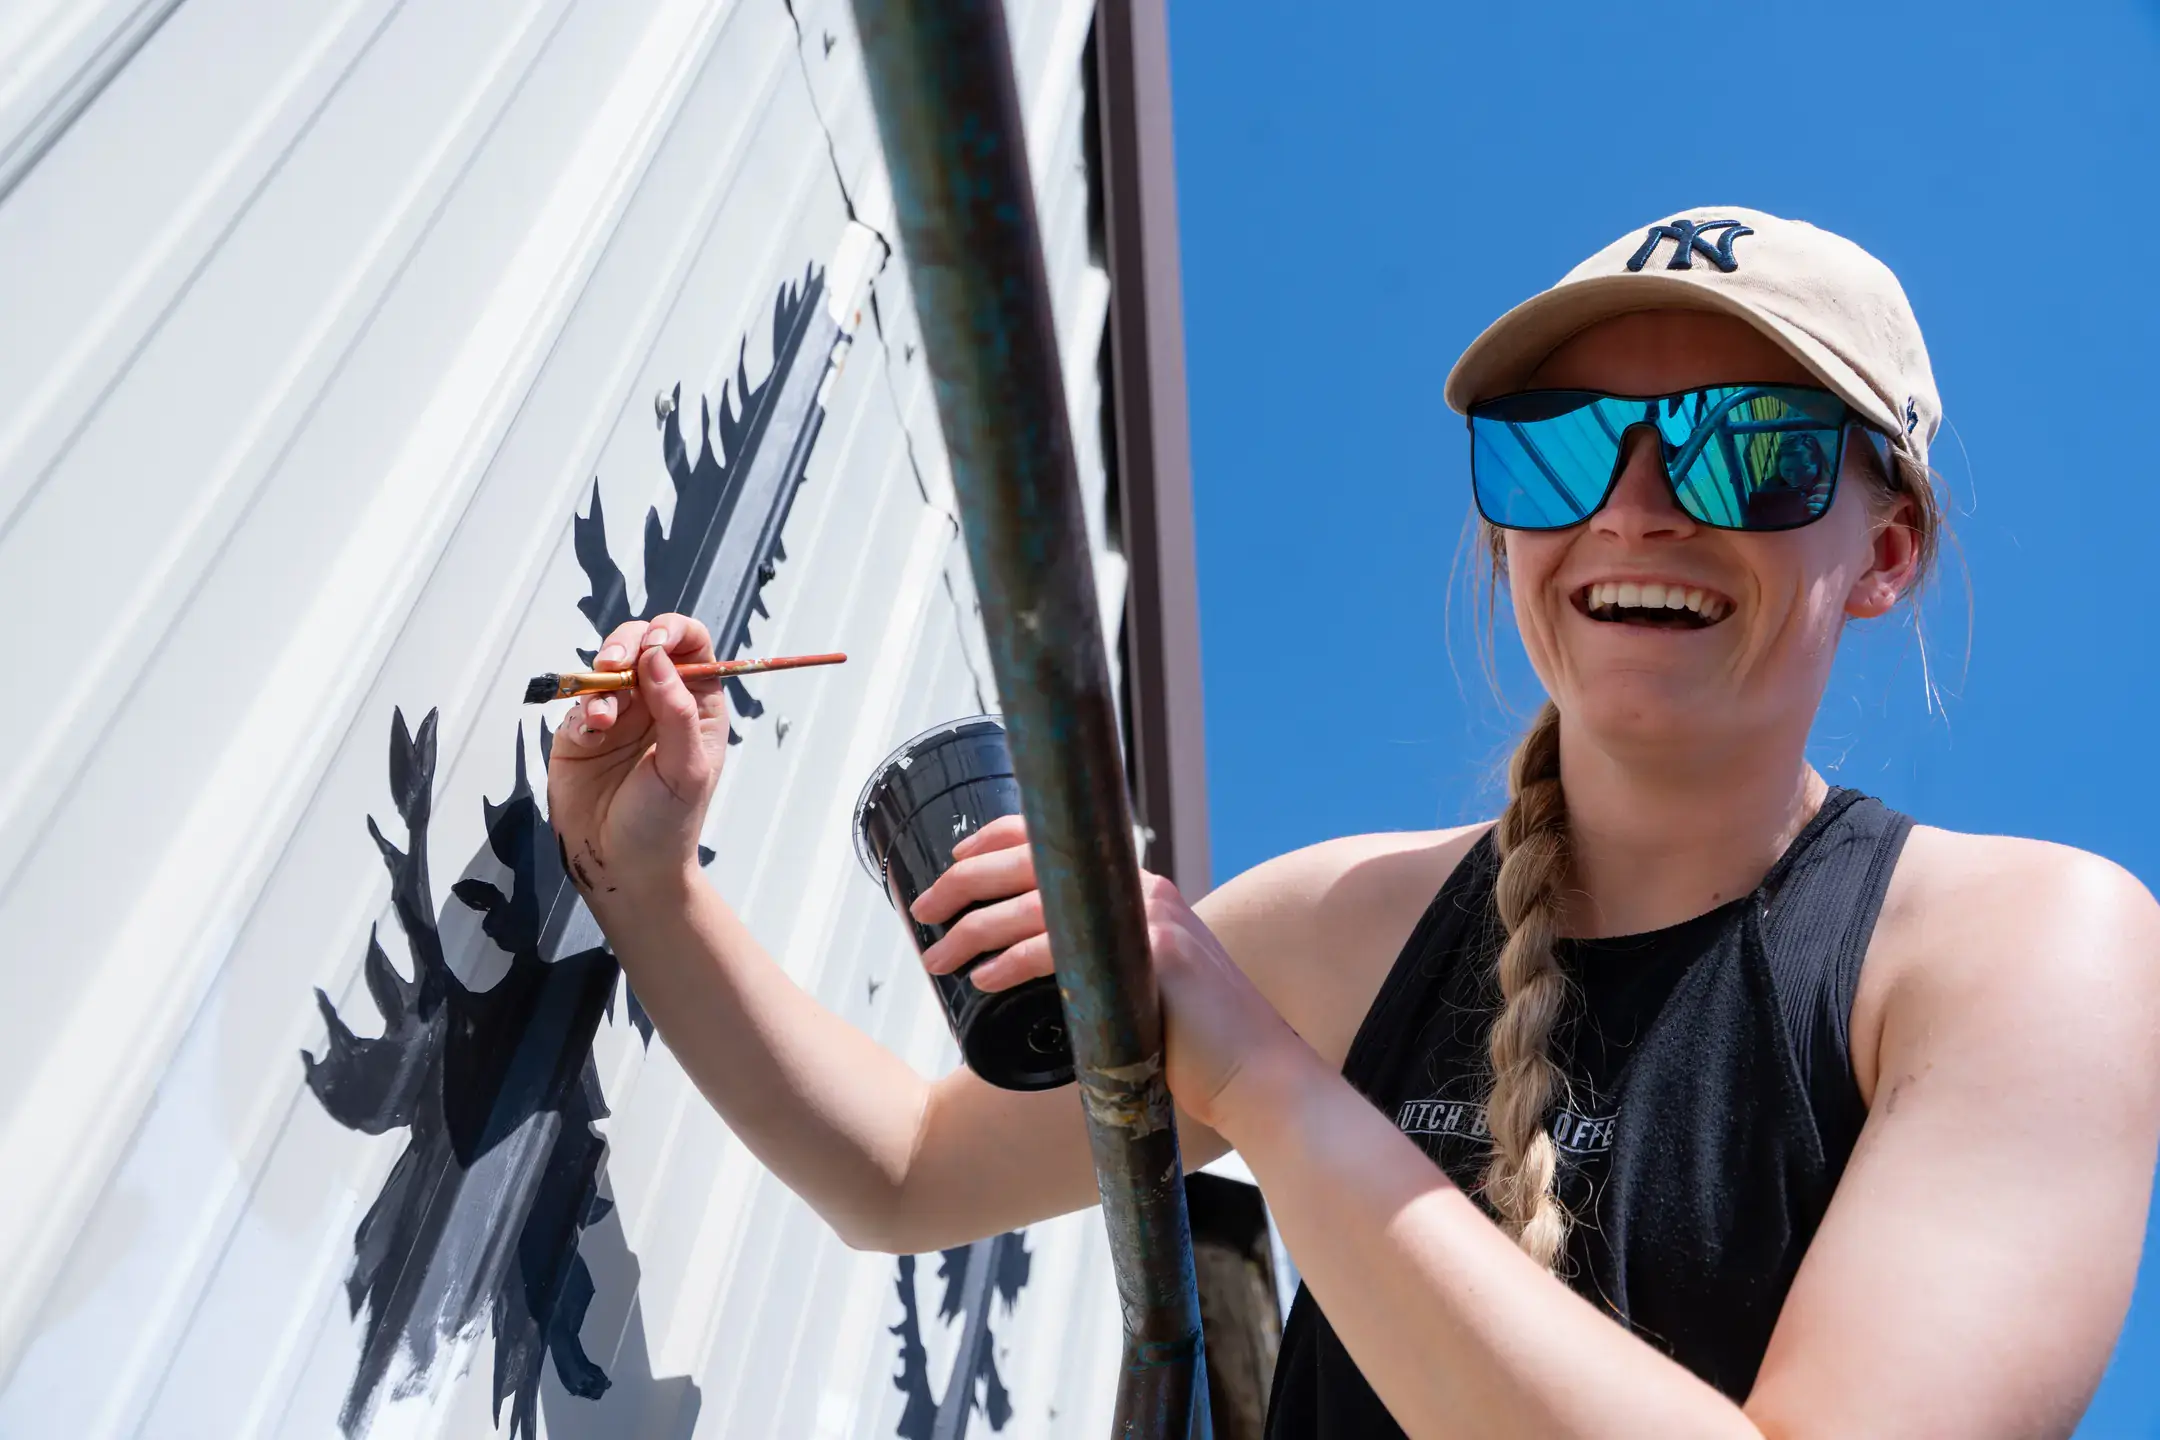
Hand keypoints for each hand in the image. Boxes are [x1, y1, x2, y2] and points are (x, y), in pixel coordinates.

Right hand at [544, 612, 729, 901]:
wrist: (622, 868)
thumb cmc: (667, 824)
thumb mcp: (685, 768)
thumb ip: (676, 711)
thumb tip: (658, 656)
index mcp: (696, 705)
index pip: (690, 645)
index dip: (672, 631)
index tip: (655, 643)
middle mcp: (657, 702)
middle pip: (642, 643)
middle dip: (626, 644)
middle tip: (614, 663)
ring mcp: (618, 713)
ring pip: (605, 667)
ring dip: (600, 679)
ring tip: (602, 717)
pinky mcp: (581, 732)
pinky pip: (578, 701)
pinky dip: (582, 708)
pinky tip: (591, 734)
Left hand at [912, 817, 1308, 1132]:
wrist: (1254, 1073)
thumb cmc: (1193, 1041)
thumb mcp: (1144, 983)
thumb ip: (1104, 962)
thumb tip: (1044, 965)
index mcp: (1139, 889)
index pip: (1057, 835)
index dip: (994, 840)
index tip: (952, 860)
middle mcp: (1144, 889)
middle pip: (1032, 861)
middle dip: (964, 883)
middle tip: (919, 911)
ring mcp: (1150, 919)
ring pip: (1036, 905)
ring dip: (973, 930)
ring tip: (937, 958)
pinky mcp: (1151, 956)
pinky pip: (1061, 948)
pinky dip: (1012, 962)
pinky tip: (981, 979)